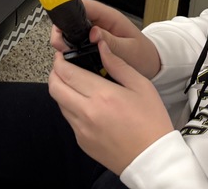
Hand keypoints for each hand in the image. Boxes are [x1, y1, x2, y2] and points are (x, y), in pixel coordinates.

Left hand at [49, 42, 173, 174]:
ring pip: (59, 103)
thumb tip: (102, 47)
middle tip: (63, 66)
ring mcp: (82, 130)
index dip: (60, 60)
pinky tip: (86, 105)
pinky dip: (71, 108)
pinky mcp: (82, 142)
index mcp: (102, 95)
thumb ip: (117, 64)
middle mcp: (87, 113)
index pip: (66, 72)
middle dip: (55, 73)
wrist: (153, 160)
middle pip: (54, 87)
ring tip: (76, 84)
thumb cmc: (151, 123)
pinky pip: (69, 120)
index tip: (62, 54)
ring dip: (62, 90)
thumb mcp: (141, 86)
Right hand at [50, 0, 161, 79]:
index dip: (68, 11)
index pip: (83, 5)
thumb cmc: (144, 55)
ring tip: (68, 54)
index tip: (60, 25)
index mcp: (109, 17)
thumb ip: (111, 42)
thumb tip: (93, 33)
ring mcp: (95, 30)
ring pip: (71, 29)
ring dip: (65, 41)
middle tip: (63, 48)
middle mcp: (100, 20)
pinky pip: (76, 39)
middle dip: (63, 31)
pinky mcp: (92, 40)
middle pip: (72, 17)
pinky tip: (73, 58)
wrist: (151, 64)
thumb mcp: (129, 50)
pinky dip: (71, 48)